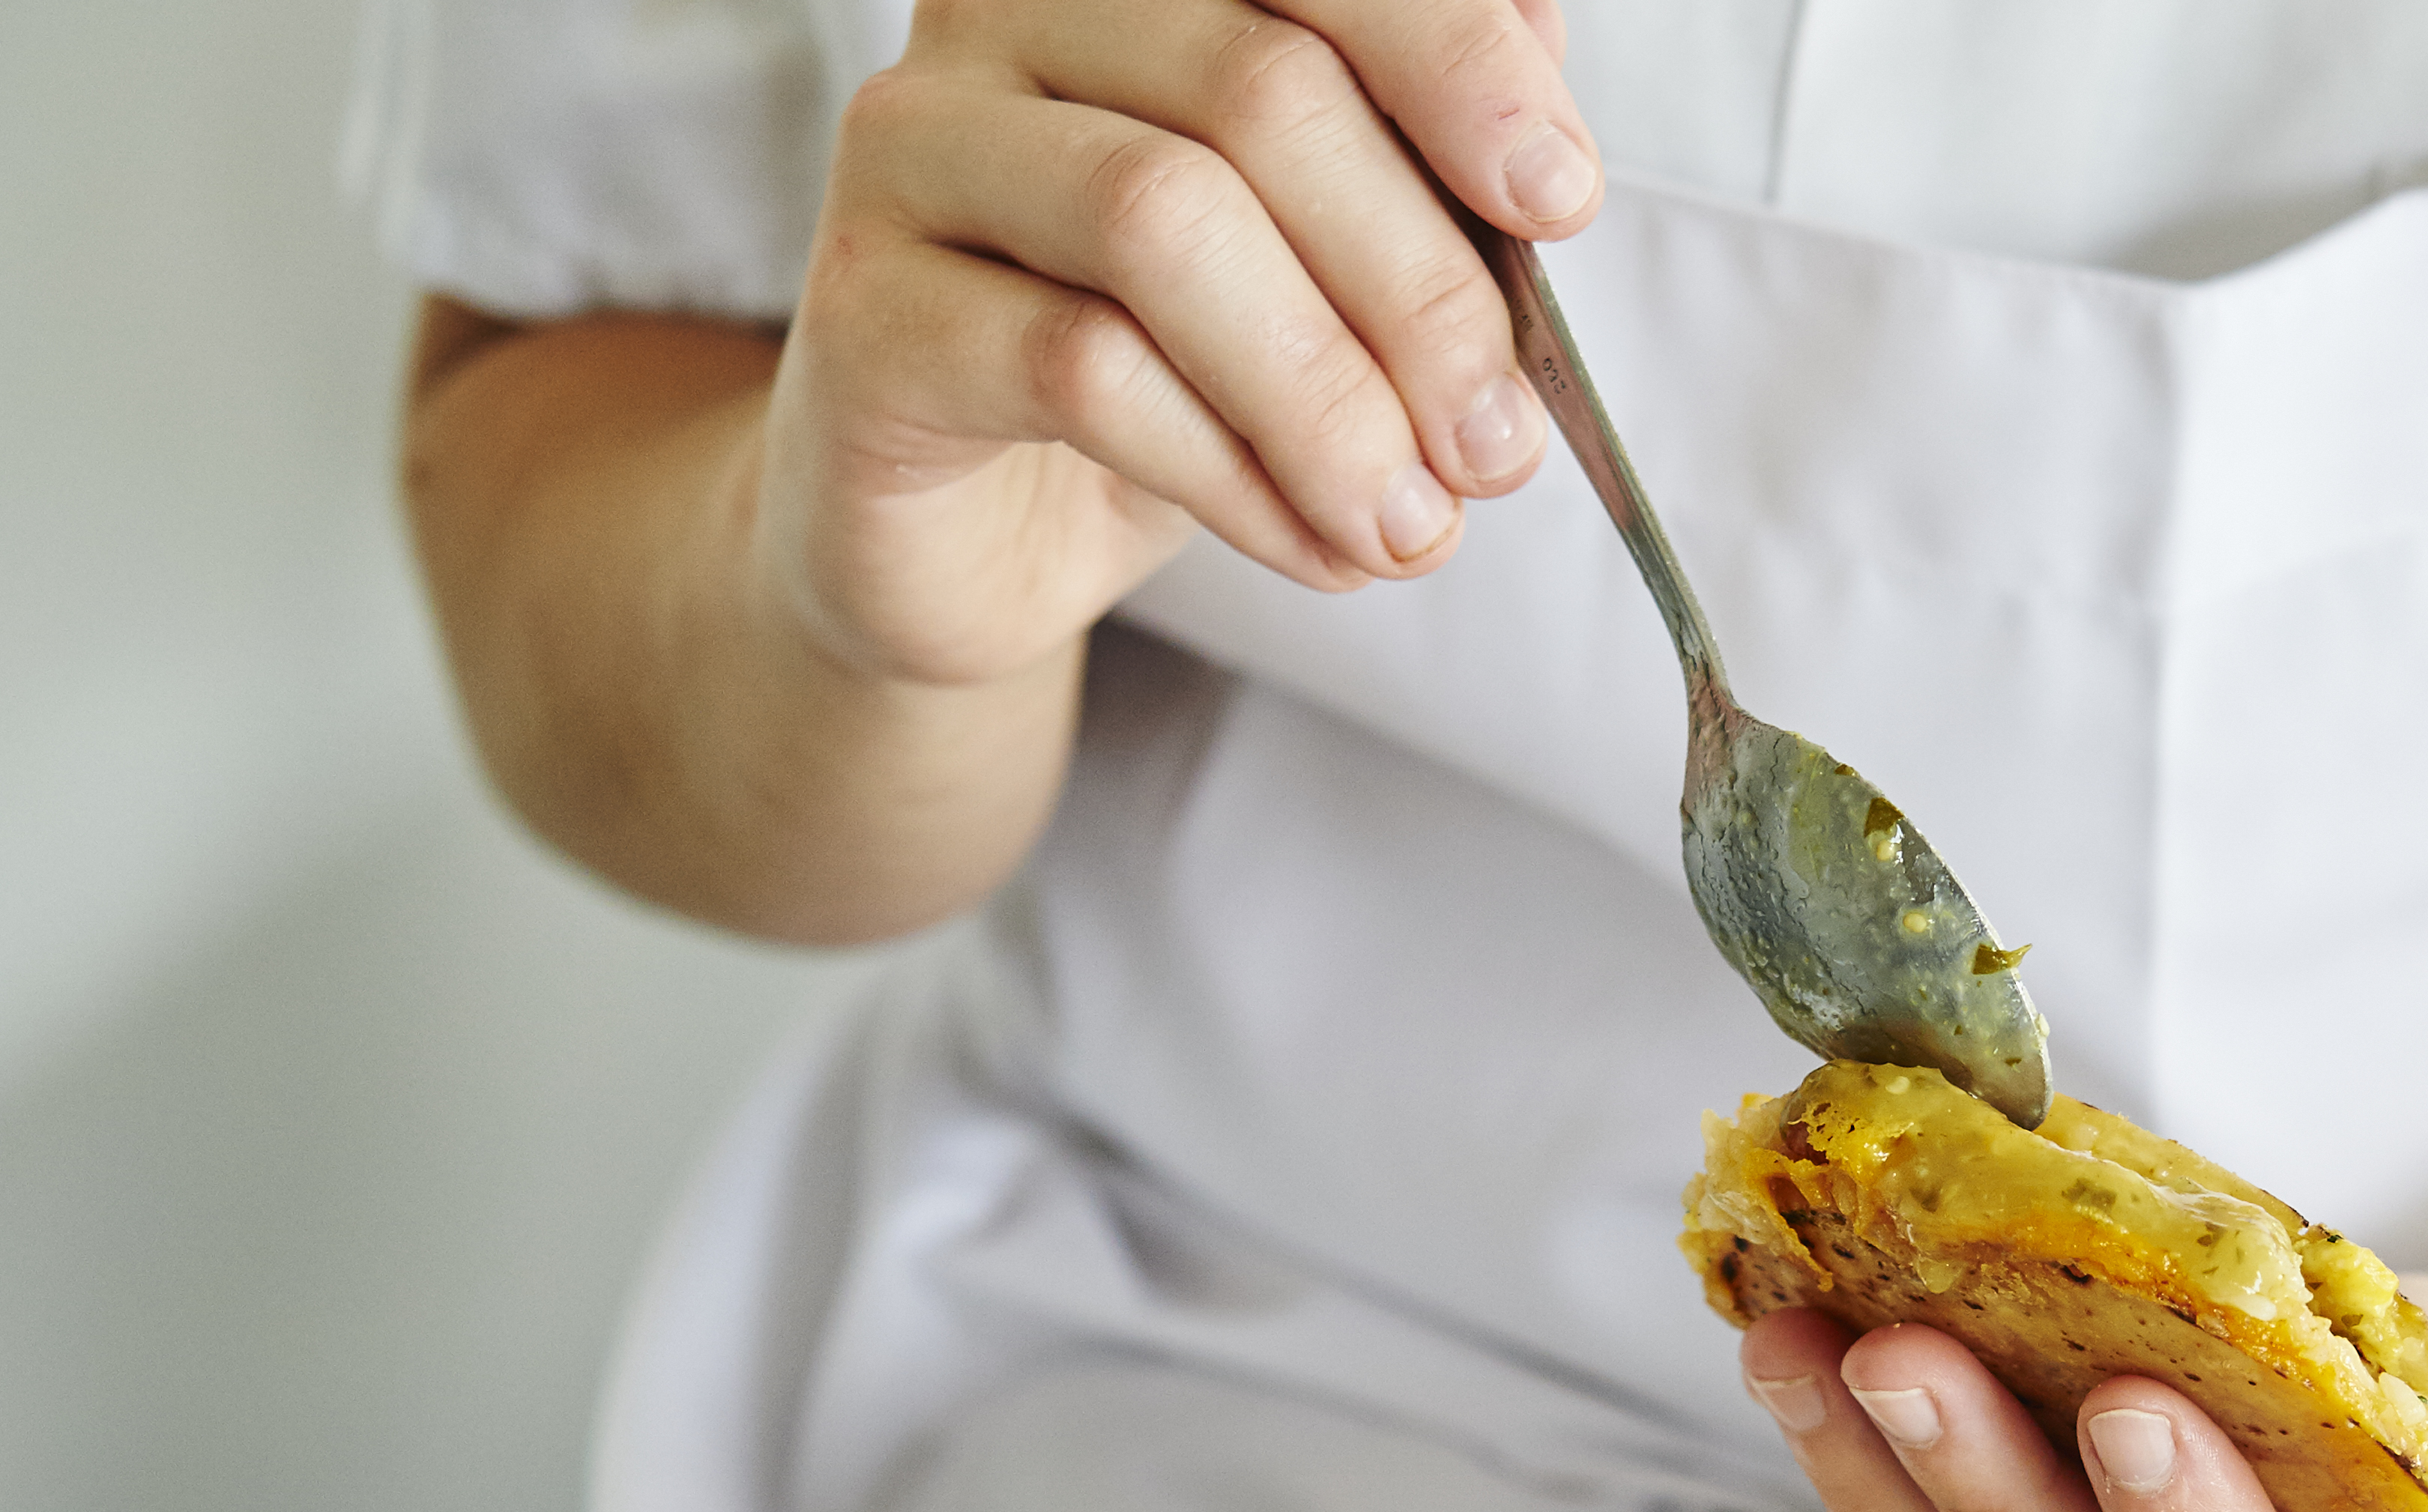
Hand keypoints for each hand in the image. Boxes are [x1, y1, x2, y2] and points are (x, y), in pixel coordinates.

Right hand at [757, 0, 1597, 687]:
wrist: (975, 539)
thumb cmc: (1166, 374)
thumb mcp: (1323, 268)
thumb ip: (1418, 171)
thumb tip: (1546, 111)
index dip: (1454, 63)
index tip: (1559, 201)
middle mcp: (1003, 17)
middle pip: (1257, 90)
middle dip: (1417, 284)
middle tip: (1496, 443)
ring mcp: (915, 151)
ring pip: (1163, 222)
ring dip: (1328, 396)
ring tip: (1412, 522)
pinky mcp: (869, 312)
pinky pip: (1078, 370)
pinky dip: (1233, 474)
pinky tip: (1311, 543)